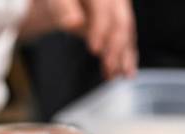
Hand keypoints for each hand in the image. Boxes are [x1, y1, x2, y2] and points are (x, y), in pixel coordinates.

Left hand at [23, 0, 137, 78]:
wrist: (68, 0)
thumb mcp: (57, 1)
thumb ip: (64, 9)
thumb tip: (74, 23)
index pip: (104, 10)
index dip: (101, 29)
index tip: (94, 50)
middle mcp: (116, 0)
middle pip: (121, 24)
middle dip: (116, 48)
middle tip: (109, 68)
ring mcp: (122, 12)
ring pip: (127, 35)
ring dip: (124, 57)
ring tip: (117, 76)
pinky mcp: (122, 26)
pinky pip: (127, 42)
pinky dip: (126, 58)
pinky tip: (124, 73)